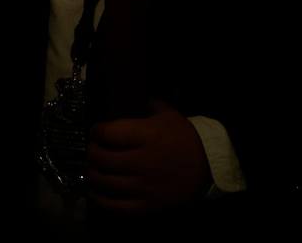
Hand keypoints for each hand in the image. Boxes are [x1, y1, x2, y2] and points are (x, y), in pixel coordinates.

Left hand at [87, 101, 210, 214]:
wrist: (210, 167)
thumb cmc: (187, 138)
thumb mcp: (170, 115)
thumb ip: (149, 105)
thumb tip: (133, 96)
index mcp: (147, 136)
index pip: (108, 132)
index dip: (96, 130)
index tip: (96, 130)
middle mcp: (141, 161)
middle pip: (101, 158)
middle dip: (92, 152)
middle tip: (93, 149)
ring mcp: (143, 186)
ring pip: (104, 182)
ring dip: (93, 174)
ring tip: (93, 168)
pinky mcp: (146, 205)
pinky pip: (115, 206)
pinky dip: (100, 199)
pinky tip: (96, 192)